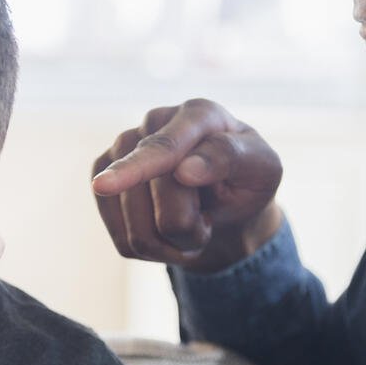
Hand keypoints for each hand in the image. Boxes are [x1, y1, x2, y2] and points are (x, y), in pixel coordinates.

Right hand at [91, 99, 282, 272]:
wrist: (226, 197)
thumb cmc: (248, 178)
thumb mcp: (264, 168)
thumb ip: (230, 158)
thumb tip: (184, 170)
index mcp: (199, 113)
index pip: (165, 149)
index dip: (138, 169)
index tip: (104, 187)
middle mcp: (154, 122)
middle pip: (156, 198)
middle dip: (191, 227)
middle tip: (210, 220)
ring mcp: (121, 149)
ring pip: (137, 228)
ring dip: (173, 244)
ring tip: (192, 224)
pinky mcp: (101, 177)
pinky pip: (123, 239)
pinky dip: (153, 251)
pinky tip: (167, 232)